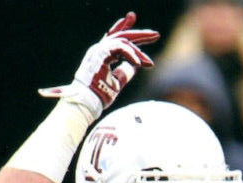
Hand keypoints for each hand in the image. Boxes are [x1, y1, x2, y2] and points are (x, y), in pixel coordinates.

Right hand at [38, 12, 159, 116]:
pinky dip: (131, 55)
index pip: (113, 38)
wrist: (86, 103)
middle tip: (156, 35)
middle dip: (139, 34)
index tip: (131, 18)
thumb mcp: (116, 83)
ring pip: (123, 42)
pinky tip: (139, 63)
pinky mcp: (100, 53)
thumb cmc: (98, 96)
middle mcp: (98, 51)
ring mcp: (98, 51)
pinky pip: (121, 48)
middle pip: (121, 37)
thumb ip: (124, 73)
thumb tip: (134, 67)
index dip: (122, 28)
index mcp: (100, 56)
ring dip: (139, 51)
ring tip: (149, 63)